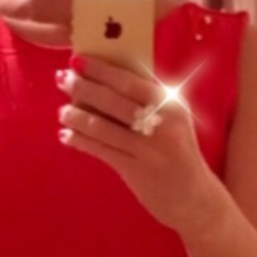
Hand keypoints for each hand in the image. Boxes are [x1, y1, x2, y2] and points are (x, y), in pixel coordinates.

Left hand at [55, 53, 217, 232]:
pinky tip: (66, 135)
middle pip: (113, 101)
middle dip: (82, 87)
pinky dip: (80, 140)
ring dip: (76, 116)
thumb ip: (151, 98)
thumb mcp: (175, 120)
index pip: (130, 81)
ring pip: (102, 127)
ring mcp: (147, 149)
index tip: (78, 59)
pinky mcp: (135, 170)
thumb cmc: (179, 152)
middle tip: (62, 78)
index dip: (100, 69)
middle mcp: (161, 124)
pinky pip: (100, 150)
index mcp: (171, 105)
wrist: (194, 197)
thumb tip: (109, 75)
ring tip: (62, 111)